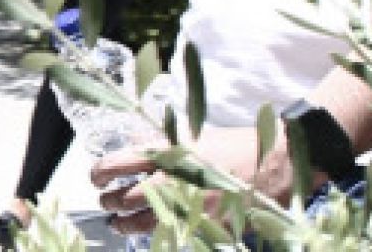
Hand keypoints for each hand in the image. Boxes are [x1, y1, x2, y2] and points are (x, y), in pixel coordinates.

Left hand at [93, 120, 294, 234]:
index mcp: (167, 153)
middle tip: (106, 201)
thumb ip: (161, 144)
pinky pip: (172, 234)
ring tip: (119, 223)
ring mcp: (188, 207)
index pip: (118, 163)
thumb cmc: (234, 145)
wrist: (274, 162)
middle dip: (109, 201)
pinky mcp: (205, 226)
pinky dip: (158, 234)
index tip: (96, 177)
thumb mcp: (192, 136)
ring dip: (124, 224)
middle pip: (124, 198)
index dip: (100, 172)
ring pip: (142, 223)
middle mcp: (173, 181)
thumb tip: (132, 146)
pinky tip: (154, 231)